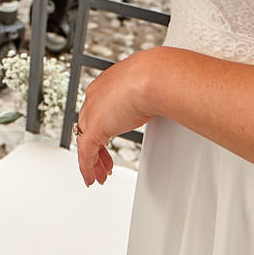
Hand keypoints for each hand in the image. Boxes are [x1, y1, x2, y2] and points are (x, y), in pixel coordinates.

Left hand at [73, 50, 156, 185]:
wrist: (152, 77)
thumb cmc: (156, 76)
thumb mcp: (151, 85)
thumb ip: (152, 96)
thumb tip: (168, 101)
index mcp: (107, 84)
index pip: (98, 108)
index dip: (102, 125)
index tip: (107, 137)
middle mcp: (95, 97)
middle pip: (88, 126)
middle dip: (97, 146)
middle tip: (102, 160)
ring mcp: (92, 113)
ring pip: (85, 142)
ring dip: (93, 161)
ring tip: (99, 175)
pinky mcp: (94, 130)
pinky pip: (85, 155)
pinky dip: (87, 168)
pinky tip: (91, 179)